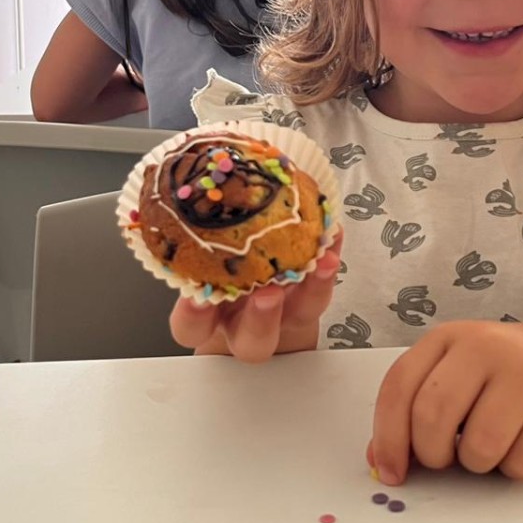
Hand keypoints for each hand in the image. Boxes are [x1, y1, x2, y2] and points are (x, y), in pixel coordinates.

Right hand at [169, 232, 341, 362]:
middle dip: (260, 318)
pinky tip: (333, 235)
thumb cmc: (222, 267)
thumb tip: (188, 181)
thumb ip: (199, 234)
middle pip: (251, 341)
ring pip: (298, 319)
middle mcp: (246, 323)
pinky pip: (323, 291)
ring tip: (320, 263)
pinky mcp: (310, 306)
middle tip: (268, 294)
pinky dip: (329, 262)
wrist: (260, 285)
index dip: (194, 315)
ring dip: (310, 291)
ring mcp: (284, 317)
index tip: (197, 299)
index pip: (193, 327)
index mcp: (211, 315)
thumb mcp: (205, 253)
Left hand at [367, 320, 522, 482]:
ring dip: (477, 464)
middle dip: (433, 454)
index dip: (388, 437)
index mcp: (447, 337)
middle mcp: (486, 346)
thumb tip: (381, 461)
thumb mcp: (449, 375)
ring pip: (480, 447)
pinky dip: (514, 469)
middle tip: (447, 458)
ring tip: (490, 443)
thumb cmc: (496, 375)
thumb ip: (411, 410)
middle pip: (433, 416)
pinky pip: (521, 464)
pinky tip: (522, 442)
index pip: (399, 387)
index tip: (392, 473)